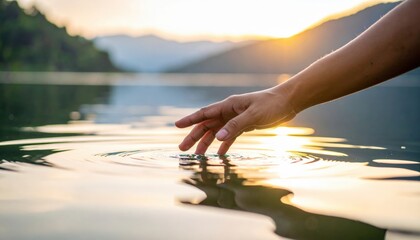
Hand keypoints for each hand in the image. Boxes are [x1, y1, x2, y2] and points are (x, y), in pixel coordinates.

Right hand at [175, 87, 295, 154]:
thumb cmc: (271, 104)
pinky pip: (230, 136)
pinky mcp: (245, 125)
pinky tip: (219, 153)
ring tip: (198, 155)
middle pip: (207, 125)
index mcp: (228, 105)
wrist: (288, 102)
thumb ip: (235, 126)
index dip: (190, 120)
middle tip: (183, 148)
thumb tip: (217, 138)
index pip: (204, 113)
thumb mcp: (253, 115)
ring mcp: (236, 118)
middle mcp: (229, 111)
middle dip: (194, 136)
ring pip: (217, 132)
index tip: (177, 125)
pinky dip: (224, 144)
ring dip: (207, 143)